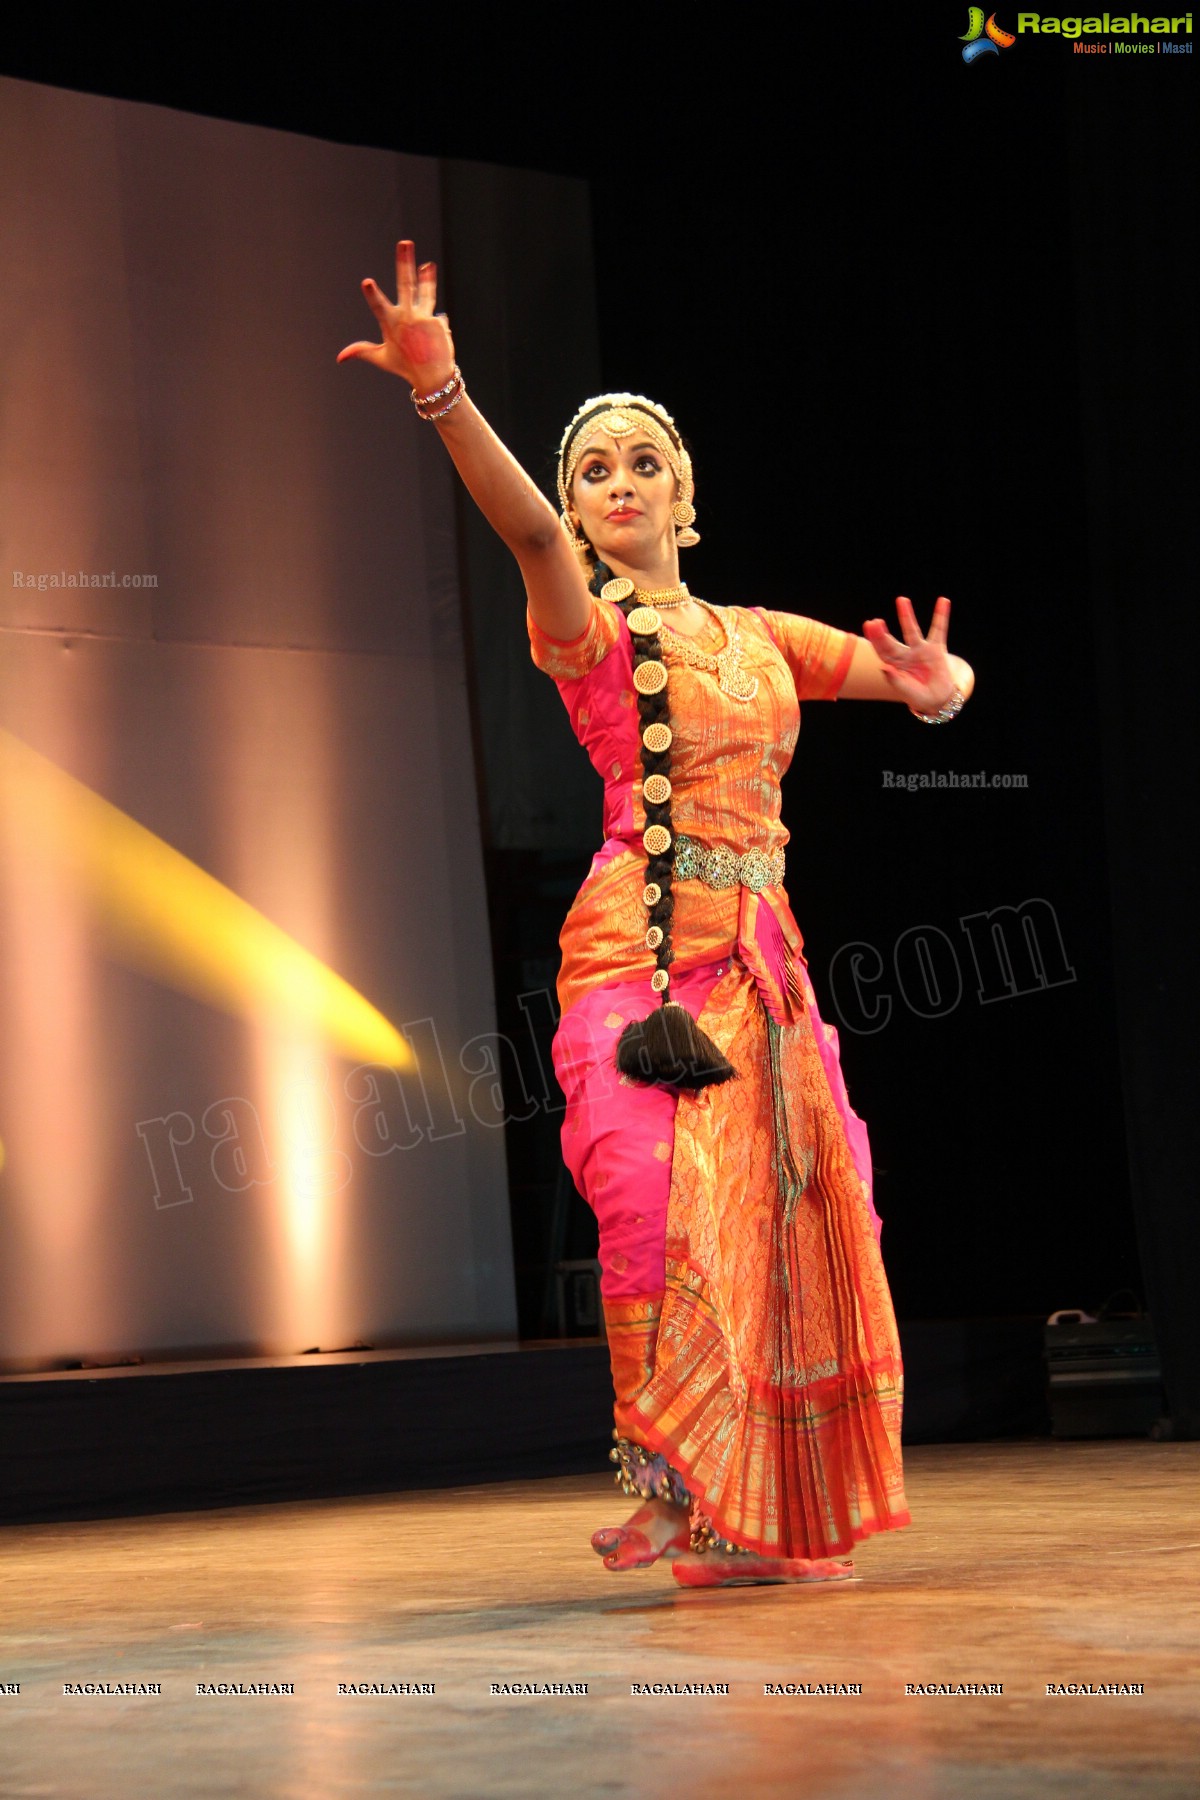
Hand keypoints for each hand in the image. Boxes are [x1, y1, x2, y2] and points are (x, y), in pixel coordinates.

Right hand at [337, 239, 456, 391]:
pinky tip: (433, 339)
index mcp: (390, 324)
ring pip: (425, 292)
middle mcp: (407, 317)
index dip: (372, 294)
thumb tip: (339, 358)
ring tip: (428, 265)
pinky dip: (433, 325)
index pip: (378, 306)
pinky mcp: (438, 322)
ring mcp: (424, 318)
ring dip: (427, 277)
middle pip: (406, 285)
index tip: (367, 282)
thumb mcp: (382, 358)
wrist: (433, 378)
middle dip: (405, 263)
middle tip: (405, 244)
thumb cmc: (405, 367)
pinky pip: (435, 317)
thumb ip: (362, 351)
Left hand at [862, 596, 957, 711]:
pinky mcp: (936, 649)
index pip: (882, 651)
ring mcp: (920, 650)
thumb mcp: (907, 692)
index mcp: (894, 665)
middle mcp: (905, 655)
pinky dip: (941, 616)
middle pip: (891, 641)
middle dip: (882, 633)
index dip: (876, 640)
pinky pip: (939, 630)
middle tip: (875, 622)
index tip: (870, 627)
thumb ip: (896, 681)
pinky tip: (943, 601)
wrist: (938, 699)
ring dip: (906, 615)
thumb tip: (884, 668)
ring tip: (901, 600)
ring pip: (911, 630)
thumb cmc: (919, 697)